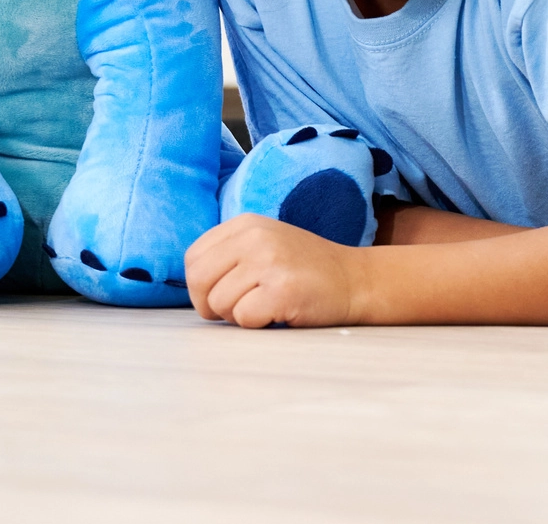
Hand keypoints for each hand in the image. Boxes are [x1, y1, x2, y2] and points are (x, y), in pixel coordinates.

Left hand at [184, 213, 366, 328]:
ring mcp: (269, 262)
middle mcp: (254, 238)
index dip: (200, 285)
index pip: (193, 258)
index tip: (222, 293)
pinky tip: (279, 312)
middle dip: (210, 305)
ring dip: (238, 315)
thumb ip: (228, 254)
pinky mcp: (282, 291)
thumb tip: (192, 283)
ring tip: (266, 305)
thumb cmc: (304, 269)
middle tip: (236, 309)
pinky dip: (257, 324)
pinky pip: (243, 318)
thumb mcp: (264, 243)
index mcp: (245, 224)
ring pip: (219, 304)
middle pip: (198, 281)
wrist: (355, 280)